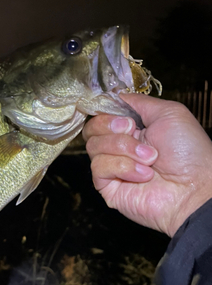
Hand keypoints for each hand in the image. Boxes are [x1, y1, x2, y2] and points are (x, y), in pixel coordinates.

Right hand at [83, 94, 211, 236]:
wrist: (193, 187)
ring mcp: (113, 168)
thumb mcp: (169, 113)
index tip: (128, 118)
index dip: (109, 113)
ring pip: (94, 146)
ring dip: (125, 149)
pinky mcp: (107, 186)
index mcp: (133, 129)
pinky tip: (143, 175)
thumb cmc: (189, 153)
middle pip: (92, 129)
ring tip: (149, 159)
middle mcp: (120, 147)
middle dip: (112, 127)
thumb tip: (115, 96)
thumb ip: (139, 102)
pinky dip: (123, 167)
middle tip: (135, 132)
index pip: (102, 115)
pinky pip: (99, 167)